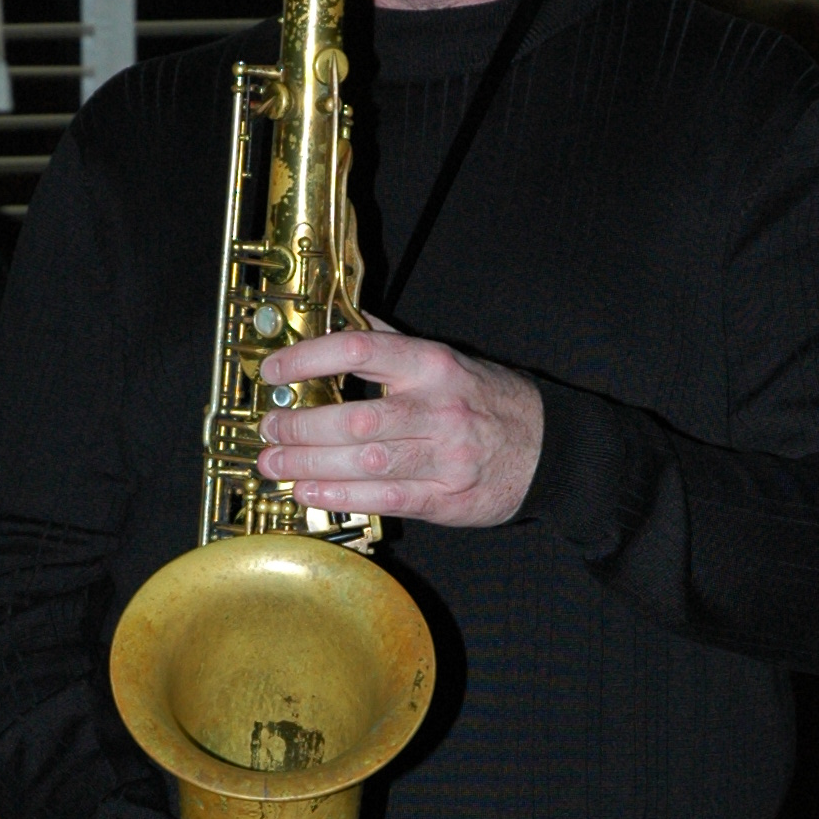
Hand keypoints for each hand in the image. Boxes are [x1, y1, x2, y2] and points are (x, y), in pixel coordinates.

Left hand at [256, 327, 542, 525]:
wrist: (549, 449)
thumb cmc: (488, 401)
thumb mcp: (447, 360)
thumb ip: (392, 344)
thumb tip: (338, 321)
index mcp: (432, 364)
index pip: (360, 348)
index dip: (308, 357)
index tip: (274, 370)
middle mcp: (438, 408)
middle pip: (355, 416)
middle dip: (300, 426)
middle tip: (269, 429)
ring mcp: (444, 456)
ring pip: (363, 460)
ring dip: (309, 465)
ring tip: (274, 464)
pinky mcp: (446, 497)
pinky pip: (383, 497)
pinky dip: (339, 496)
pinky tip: (309, 493)